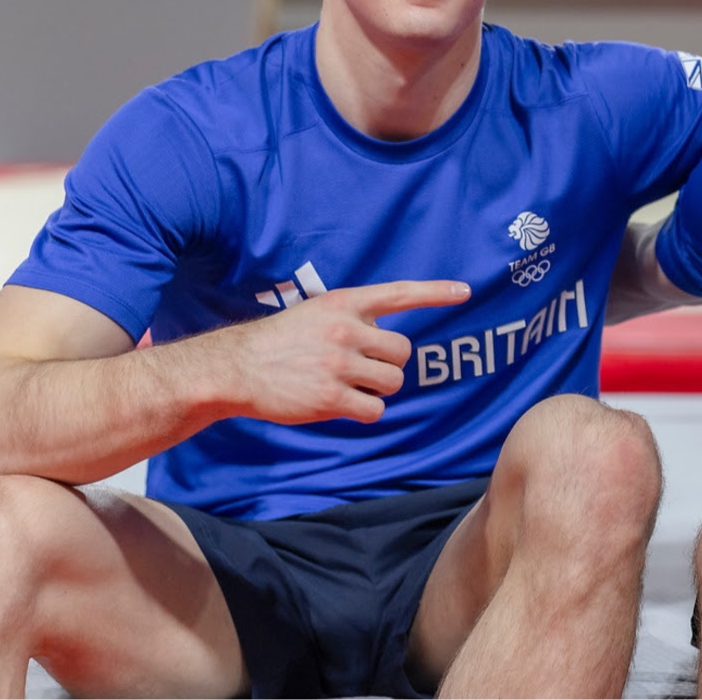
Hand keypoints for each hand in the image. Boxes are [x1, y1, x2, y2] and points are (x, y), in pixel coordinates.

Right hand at [226, 279, 469, 424]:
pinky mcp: (331, 398)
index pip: (399, 293)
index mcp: (343, 303)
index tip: (465, 291)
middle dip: (390, 364)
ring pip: (393, 382)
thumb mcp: (317, 313)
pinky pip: (375, 409)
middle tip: (362, 368)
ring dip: (379, 389)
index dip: (435, 292)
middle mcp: (345, 330)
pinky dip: (365, 411)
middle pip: (403, 352)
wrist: (236, 367)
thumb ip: (354, 318)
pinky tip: (342, 404)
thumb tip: (390, 341)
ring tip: (350, 385)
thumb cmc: (281, 341)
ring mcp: (339, 364)